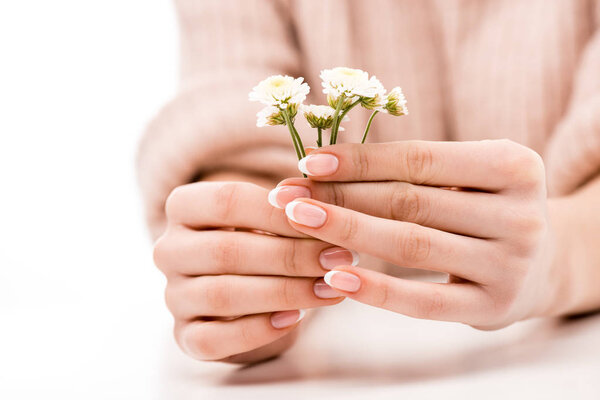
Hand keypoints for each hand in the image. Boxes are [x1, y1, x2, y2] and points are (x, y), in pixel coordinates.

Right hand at [153, 181, 350, 362]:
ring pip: (222, 295)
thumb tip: (318, 208)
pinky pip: (213, 339)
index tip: (325, 219)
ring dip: (283, 292)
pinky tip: (293, 319)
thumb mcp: (267, 215)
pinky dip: (257, 330)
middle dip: (290, 256)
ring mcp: (173, 295)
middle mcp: (168, 250)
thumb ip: (287, 208)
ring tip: (328, 289)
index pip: (226, 201)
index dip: (278, 213)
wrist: (240, 286)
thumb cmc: (260, 239)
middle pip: (226, 251)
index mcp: (182, 207)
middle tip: (337, 259)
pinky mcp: (183, 335)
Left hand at [268, 140, 562, 329]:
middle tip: (287, 195)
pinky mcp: (494, 307)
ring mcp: (511, 265)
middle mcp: (520, 214)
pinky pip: (425, 302)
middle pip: (409, 201)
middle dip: (340, 196)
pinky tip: (335, 280)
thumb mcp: (468, 176)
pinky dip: (377, 291)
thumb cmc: (486, 207)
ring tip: (298, 223)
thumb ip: (412, 169)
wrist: (544, 263)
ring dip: (347, 233)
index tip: (307, 162)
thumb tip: (320, 165)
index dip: (359, 160)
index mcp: (513, 165)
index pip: (419, 159)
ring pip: (411, 246)